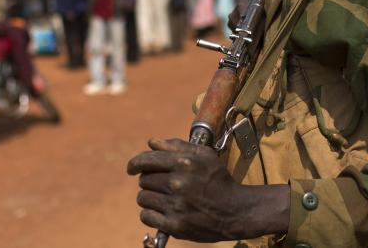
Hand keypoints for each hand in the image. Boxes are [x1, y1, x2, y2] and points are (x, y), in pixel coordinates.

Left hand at [126, 138, 288, 241]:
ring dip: (149, 198)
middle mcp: (178, 183)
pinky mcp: (175, 225)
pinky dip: (150, 214)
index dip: (135, 163)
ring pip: (143, 198)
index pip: (147, 160)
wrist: (235, 211)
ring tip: (163, 199)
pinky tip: (162, 212)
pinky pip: (146, 216)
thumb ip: (177, 145)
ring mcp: (176, 205)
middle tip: (162, 185)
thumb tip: (152, 142)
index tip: (132, 168)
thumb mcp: (204, 156)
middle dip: (149, 181)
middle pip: (144, 179)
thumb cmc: (218, 180)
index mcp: (184, 163)